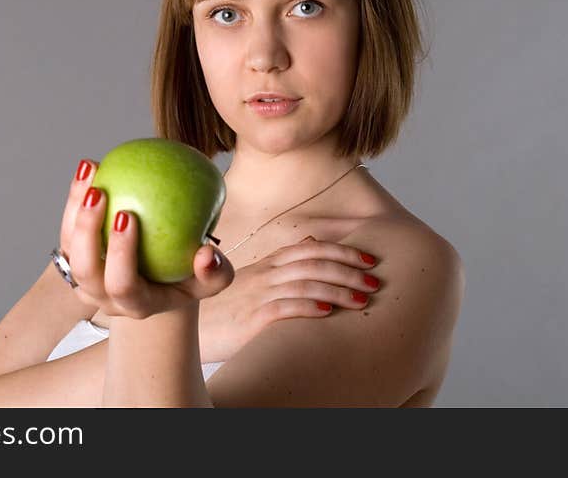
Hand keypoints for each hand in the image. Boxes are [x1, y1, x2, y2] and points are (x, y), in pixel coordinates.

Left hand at [58, 159, 234, 318]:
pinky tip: (91, 165)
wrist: (162, 282)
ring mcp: (85, 278)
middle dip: (86, 231)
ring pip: (68, 245)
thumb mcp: (210, 281)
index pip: (122, 285)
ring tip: (90, 172)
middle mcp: (103, 296)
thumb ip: (215, 273)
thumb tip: (207, 254)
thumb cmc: (190, 277)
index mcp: (135, 304)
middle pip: (84, 270)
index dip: (120, 254)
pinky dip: (76, 195)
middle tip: (99, 193)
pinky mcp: (74, 256)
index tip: (127, 215)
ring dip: (74, 207)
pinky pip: (68, 225)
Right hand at [197, 235, 380, 361]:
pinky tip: (328, 313)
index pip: (310, 248)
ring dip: (338, 291)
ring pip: (305, 284)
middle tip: (375, 280)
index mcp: (269, 264)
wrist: (192, 326)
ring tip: (362, 300)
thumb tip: (312, 242)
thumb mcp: (255, 279)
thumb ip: (283, 262)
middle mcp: (266, 274)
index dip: (342, 251)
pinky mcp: (251, 318)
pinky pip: (283, 307)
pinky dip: (308, 307)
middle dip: (348, 271)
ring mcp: (259, 294)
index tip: (369, 259)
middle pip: (313, 263)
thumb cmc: (227, 306)